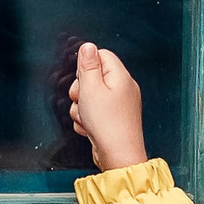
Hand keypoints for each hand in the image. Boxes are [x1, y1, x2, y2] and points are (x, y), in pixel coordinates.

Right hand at [67, 41, 146, 172]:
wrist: (118, 156)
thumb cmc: (107, 125)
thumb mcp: (91, 89)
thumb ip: (87, 66)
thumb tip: (87, 46)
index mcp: (120, 76)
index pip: (101, 55)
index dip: (86, 66)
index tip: (82, 80)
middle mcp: (122, 89)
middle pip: (92, 77)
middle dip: (80, 90)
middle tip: (83, 100)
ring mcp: (118, 105)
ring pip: (89, 97)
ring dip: (81, 108)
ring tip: (87, 118)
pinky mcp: (112, 119)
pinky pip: (93, 113)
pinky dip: (87, 120)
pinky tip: (90, 128)